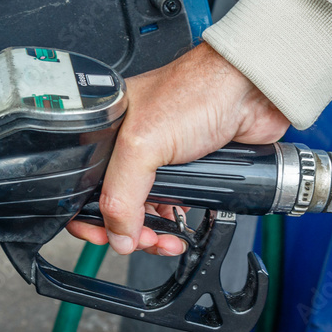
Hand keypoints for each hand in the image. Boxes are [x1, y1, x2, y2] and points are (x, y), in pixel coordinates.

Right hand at [66, 42, 289, 255]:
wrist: (247, 91)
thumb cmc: (197, 92)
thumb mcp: (143, 144)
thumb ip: (122, 194)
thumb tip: (118, 235)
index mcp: (107, 129)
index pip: (83, 183)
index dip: (88, 215)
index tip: (101, 236)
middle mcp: (130, 145)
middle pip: (114, 202)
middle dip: (125, 230)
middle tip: (139, 241)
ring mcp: (159, 159)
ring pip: (143, 209)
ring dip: (151, 233)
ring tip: (163, 240)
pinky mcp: (186, 169)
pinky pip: (171, 206)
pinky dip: (173, 222)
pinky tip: (178, 227)